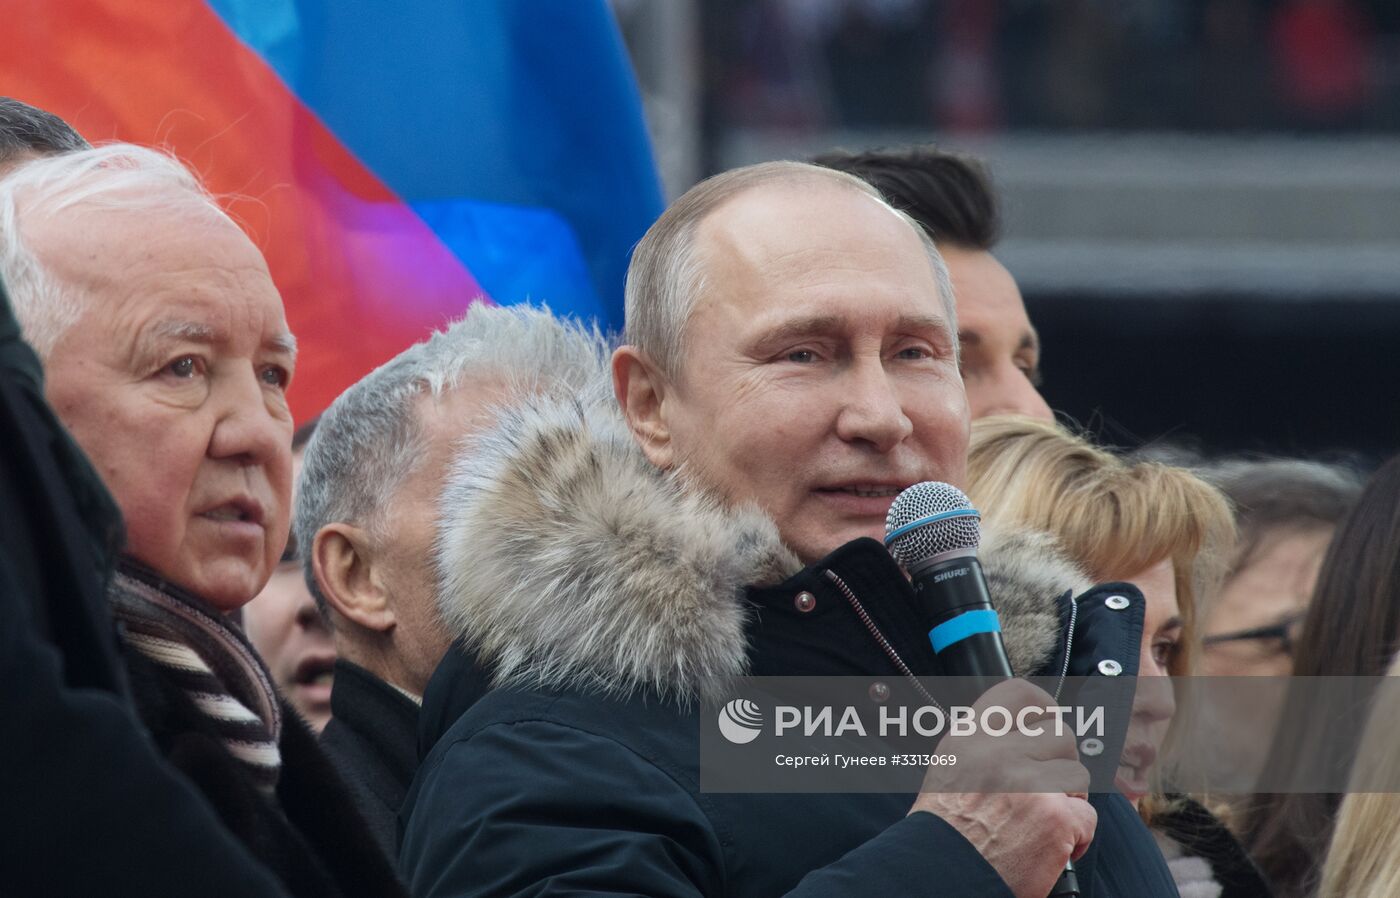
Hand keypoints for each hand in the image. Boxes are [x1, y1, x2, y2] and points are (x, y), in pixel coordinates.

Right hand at [908, 679, 1095, 897]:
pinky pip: (1087, 815)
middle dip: (1060, 763)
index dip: (1043, 707)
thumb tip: (1020, 731)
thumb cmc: (946, 831)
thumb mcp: (950, 768)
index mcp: (971, 738)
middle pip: (1060, 734)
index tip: (1047, 721)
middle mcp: (1000, 753)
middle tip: (1045, 788)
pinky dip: (1076, 835)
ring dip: (1068, 799)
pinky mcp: (1055, 818)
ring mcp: (1031, 784)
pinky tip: (1051, 845)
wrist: (943, 876)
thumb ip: (984, 744)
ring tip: (1042, 820)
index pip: (1019, 695)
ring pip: (1078, 774)